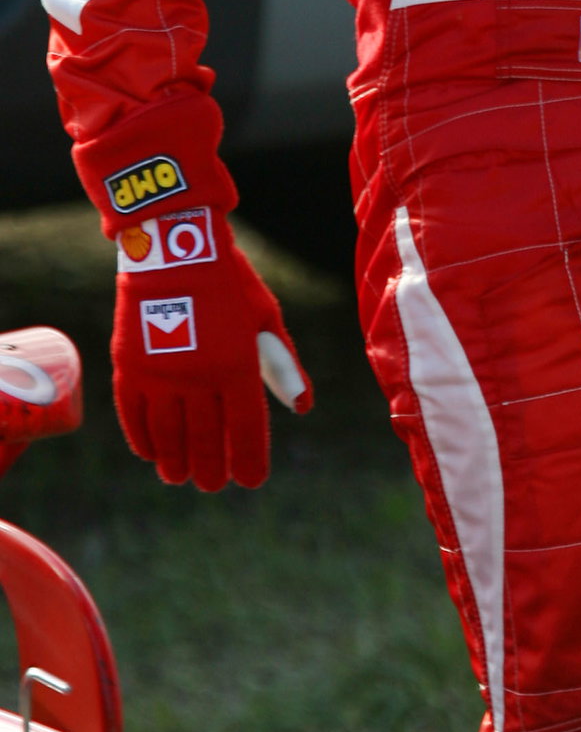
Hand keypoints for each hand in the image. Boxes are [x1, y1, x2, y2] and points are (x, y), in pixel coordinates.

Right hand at [110, 213, 311, 490]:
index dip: (249, 460)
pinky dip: (142, 439)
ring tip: (180, 478)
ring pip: (168, 435)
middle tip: (212, 485)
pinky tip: (151, 454)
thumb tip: (302, 407)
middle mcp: (198, 378)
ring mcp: (159, 374)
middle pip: (206, 440)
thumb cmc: (230, 283)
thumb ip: (283, 366)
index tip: (250, 481)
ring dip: (175, 462)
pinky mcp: (128, 367)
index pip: (246, 430)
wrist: (173, 246)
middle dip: (211, 469)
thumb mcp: (266, 319)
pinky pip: (133, 416)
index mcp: (237, 367)